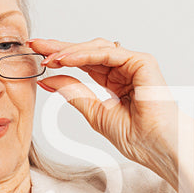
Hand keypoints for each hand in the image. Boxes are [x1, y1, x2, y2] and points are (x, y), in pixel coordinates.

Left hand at [27, 37, 186, 182]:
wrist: (157, 147)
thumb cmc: (136, 137)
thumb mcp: (94, 112)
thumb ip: (73, 92)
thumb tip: (47, 78)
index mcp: (114, 81)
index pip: (83, 63)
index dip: (59, 58)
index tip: (36, 55)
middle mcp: (124, 69)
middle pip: (87, 51)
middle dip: (60, 48)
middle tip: (35, 45)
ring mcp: (134, 63)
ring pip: (96, 49)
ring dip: (69, 51)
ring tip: (47, 57)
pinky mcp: (142, 62)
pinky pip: (108, 53)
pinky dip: (85, 54)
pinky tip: (65, 59)